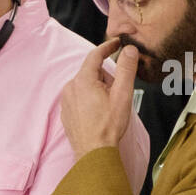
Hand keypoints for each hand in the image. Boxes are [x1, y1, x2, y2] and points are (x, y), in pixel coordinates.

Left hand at [59, 39, 137, 159]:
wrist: (93, 152)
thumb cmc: (108, 126)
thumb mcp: (123, 94)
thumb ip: (126, 69)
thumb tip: (129, 50)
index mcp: (82, 80)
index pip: (95, 55)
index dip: (108, 46)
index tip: (117, 42)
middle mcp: (70, 88)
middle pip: (91, 72)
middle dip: (106, 77)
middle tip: (117, 93)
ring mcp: (66, 101)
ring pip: (85, 85)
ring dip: (99, 89)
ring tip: (108, 107)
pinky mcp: (66, 112)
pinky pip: (79, 98)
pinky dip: (90, 100)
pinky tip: (99, 114)